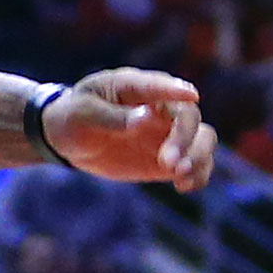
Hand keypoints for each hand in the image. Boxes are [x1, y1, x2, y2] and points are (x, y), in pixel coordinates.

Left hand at [44, 67, 217, 191]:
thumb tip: (145, 116)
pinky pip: (198, 163)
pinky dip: (198, 175)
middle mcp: (160, 106)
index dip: (176, 89)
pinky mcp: (171, 156)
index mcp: (135, 86)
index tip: (192, 95)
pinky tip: (183, 187)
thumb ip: (112, 116)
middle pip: (189, 115)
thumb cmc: (73, 118)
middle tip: (168, 163)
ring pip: (203, 138)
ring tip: (179, 175)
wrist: (69, 139)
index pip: (161, 85)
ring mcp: (168, 131)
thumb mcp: (82, 115)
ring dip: (198, 156)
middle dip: (184, 138)